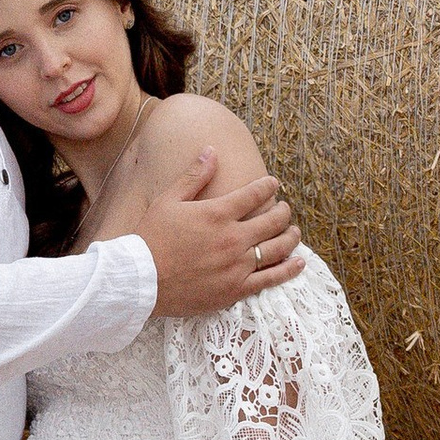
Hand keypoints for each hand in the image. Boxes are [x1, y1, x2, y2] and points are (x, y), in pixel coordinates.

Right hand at [138, 151, 304, 316]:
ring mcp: (237, 265)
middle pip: (274, 220)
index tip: (272, 183)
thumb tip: (212, 150)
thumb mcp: (168, 200)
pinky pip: (271, 278)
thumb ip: (194, 175)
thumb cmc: (150, 238)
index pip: (256, 193)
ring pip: (278, 248)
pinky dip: (289, 269)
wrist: (139, 281)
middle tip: (284, 209)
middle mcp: (233, 238)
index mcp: (218, 213)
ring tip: (293, 232)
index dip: (268, 186)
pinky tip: (299, 262)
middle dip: (283, 211)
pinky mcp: (236, 289)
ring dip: (290, 237)